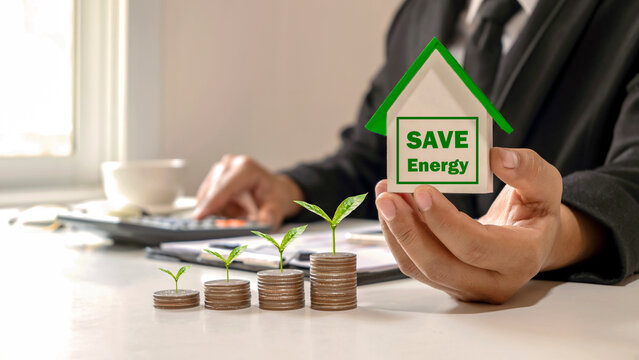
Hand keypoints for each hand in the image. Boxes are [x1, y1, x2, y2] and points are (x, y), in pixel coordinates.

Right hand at [193, 155, 302, 226]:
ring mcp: (218, 171)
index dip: (213, 201)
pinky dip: (218, 210)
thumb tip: (263, 220)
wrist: (272, 192)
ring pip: (208, 200)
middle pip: (215, 194)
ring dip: (224, 212)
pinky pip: (205, 202)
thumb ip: (271, 215)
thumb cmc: (273, 198)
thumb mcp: (278, 209)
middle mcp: (230, 165)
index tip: (201, 215)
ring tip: (243, 212)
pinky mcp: (210, 180)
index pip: (226, 186)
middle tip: (245, 219)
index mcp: (247, 167)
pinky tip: (233, 210)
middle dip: (228, 212)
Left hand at [375, 147, 604, 303]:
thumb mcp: (545, 186)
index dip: (444, 221)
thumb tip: (497, 157)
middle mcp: (492, 281)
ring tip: (385, 195)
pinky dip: (398, 236)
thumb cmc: (537, 211)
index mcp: (521, 257)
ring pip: (420, 267)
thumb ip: (527, 170)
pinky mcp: (446, 281)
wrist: (532, 242)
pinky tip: (393, 208)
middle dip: (407, 229)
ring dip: (396, 231)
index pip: (475, 246)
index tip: (421, 191)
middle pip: (438, 264)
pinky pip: (414, 263)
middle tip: (387, 195)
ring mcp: (466, 286)